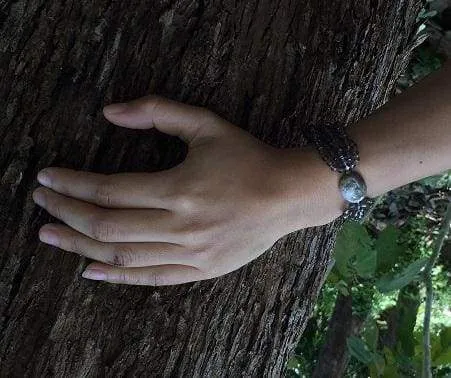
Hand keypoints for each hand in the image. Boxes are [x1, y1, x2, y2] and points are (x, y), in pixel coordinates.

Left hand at [33, 96, 341, 285]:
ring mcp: (191, 253)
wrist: (288, 194)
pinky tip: (91, 270)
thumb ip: (157, 111)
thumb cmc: (248, 157)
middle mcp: (181, 226)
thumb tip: (109, 111)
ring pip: (123, 256)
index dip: (72, 184)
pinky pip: (151, 278)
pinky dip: (117, 276)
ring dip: (80, 247)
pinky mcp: (201, 270)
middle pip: (108, 226)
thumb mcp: (206, 124)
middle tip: (42, 204)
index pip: (109, 190)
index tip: (47, 179)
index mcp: (180, 189)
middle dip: (67, 213)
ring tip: (51, 235)